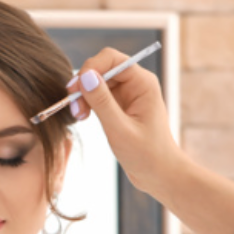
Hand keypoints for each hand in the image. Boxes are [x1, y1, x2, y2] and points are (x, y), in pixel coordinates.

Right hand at [67, 48, 186, 193]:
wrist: (159, 175)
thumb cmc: (147, 155)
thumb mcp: (120, 130)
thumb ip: (102, 102)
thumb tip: (85, 77)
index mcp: (142, 83)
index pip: (111, 58)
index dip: (90, 68)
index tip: (75, 89)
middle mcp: (135, 83)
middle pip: (101, 68)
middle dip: (84, 84)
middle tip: (74, 108)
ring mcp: (127, 94)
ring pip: (96, 82)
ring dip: (83, 95)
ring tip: (79, 116)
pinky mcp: (120, 106)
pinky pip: (98, 95)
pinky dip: (87, 103)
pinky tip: (83, 117)